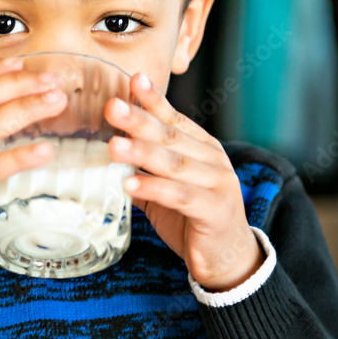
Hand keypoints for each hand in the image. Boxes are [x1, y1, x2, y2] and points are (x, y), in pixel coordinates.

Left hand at [105, 72, 263, 291]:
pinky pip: (180, 196)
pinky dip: (153, 188)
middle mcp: (213, 160)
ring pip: (174, 164)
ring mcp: (218, 184)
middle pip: (171, 137)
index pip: (175, 120)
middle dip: (140, 120)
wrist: (228, 258)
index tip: (133, 80)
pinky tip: (129, 184)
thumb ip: (144, 169)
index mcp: (203, 148)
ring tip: (113, 145)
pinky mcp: (215, 210)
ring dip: (142, 153)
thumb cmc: (193, 219)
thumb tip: (109, 149)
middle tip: (112, 107)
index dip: (153, 101)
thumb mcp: (167, 189)